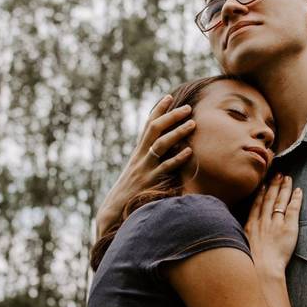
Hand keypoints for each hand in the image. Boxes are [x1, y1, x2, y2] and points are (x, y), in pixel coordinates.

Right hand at [95, 95, 195, 236]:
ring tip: (192, 124)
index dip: (158, 110)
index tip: (169, 97)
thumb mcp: (138, 169)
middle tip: (188, 108)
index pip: (148, 125)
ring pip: (160, 145)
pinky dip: (177, 159)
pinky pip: (165, 168)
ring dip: (177, 133)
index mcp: (139, 151)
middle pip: (155, 129)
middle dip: (171, 116)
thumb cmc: (131, 189)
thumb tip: (166, 147)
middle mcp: (141, 156)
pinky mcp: (151, 182)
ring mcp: (145, 168)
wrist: (114, 209)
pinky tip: (189, 152)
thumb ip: (149, 157)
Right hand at [244, 174, 302, 273]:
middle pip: (268, 199)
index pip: (256, 205)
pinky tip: (298, 191)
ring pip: (280, 201)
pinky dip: (296, 199)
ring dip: (284, 188)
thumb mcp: (241, 249)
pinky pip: (293, 209)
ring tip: (287, 178)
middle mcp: (262, 221)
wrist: (261, 270)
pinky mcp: (288, 228)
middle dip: (273, 185)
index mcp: (250, 226)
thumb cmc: (251, 265)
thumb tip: (243, 235)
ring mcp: (275, 223)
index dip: (260, 193)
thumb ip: (242, 238)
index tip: (263, 184)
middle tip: (278, 174)